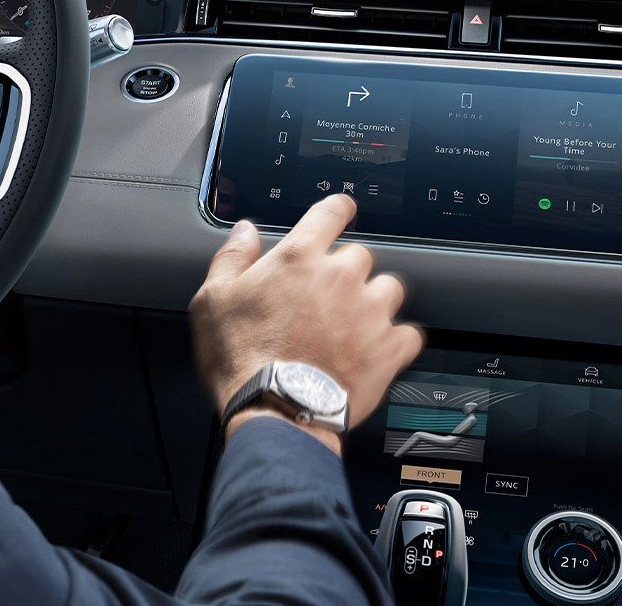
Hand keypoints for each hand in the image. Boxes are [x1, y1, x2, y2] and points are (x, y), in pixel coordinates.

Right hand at [191, 194, 422, 453]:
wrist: (274, 410)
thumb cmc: (240, 358)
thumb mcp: (213, 300)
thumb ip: (233, 257)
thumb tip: (245, 231)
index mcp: (299, 257)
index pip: (331, 212)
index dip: (337, 210)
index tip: (340, 213)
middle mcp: (340, 276)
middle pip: (359, 256)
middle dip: (345, 274)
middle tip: (324, 301)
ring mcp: (370, 311)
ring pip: (388, 290)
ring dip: (373, 303)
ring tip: (350, 328)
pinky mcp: (390, 348)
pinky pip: (408, 334)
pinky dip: (395, 342)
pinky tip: (374, 352)